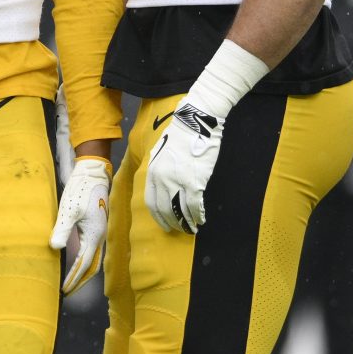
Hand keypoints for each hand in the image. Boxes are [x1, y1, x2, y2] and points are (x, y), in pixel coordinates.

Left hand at [49, 155, 111, 293]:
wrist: (92, 174)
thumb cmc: (80, 190)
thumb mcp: (69, 210)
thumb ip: (62, 229)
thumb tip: (55, 248)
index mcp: (95, 235)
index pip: (84, 264)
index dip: (74, 278)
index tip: (64, 289)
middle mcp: (101, 237)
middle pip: (92, 266)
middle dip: (80, 280)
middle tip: (67, 291)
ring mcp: (101, 232)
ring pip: (94, 259)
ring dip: (83, 272)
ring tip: (71, 282)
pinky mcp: (97, 227)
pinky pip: (93, 250)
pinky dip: (85, 261)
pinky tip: (77, 262)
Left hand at [145, 95, 224, 233]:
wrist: (194, 122)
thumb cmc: (180, 135)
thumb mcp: (161, 152)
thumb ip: (159, 169)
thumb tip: (162, 183)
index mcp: (152, 172)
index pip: (151, 201)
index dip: (158, 216)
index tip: (164, 224)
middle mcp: (162, 180)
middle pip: (164, 209)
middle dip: (172, 223)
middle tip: (179, 230)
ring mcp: (178, 181)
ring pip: (180, 210)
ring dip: (186, 223)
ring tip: (192, 229)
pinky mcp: (195, 182)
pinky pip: (195, 205)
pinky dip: (198, 215)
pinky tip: (201, 219)